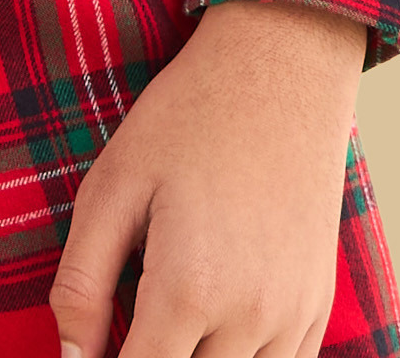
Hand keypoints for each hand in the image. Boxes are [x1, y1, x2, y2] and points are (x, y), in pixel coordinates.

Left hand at [45, 0, 364, 357]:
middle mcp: (250, 319)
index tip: (94, 349)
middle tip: (129, 319)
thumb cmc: (187, 120)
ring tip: (168, 319)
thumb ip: (81, 282)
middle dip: (150, 356)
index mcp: (188, 291)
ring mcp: (292, 319)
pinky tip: (212, 323)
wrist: (280, 70)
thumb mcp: (113, 186)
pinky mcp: (317, 308)